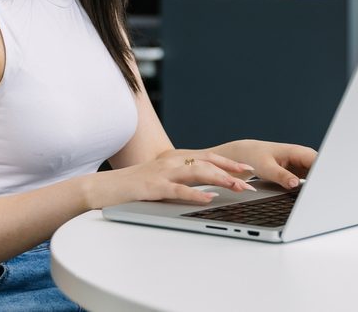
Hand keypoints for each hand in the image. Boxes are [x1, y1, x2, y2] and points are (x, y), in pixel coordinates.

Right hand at [87, 149, 255, 208]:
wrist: (107, 187)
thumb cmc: (136, 185)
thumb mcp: (163, 177)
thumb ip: (183, 178)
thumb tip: (206, 186)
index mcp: (176, 158)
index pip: (209, 157)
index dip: (229, 162)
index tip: (248, 169)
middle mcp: (172, 161)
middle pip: (208, 162)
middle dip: (232, 171)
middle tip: (250, 182)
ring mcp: (164, 173)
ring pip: (198, 172)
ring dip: (221, 180)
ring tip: (237, 188)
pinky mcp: (155, 187)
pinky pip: (179, 190)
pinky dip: (196, 195)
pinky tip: (208, 199)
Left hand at [211, 139, 317, 189]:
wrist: (246, 155)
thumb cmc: (255, 156)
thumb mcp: (266, 167)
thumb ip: (281, 176)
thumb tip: (295, 184)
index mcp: (298, 152)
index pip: (319, 162)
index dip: (325, 174)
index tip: (325, 186)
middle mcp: (303, 157)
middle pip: (321, 170)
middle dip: (324, 182)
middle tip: (323, 197)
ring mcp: (302, 165)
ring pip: (316, 176)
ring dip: (318, 186)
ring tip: (319, 199)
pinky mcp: (299, 173)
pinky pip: (310, 180)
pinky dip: (311, 188)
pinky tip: (310, 197)